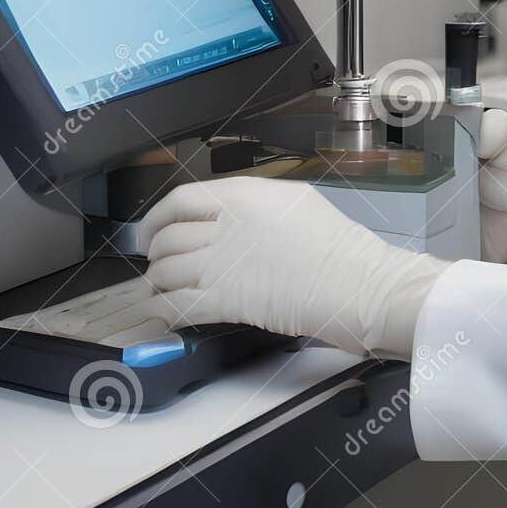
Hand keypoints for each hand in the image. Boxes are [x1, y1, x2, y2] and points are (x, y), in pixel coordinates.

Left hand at [137, 176, 443, 359]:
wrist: (354, 283)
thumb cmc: (336, 244)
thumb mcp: (295, 200)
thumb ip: (253, 202)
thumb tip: (225, 213)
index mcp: (241, 196)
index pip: (179, 200)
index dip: (156, 217)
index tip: (152, 230)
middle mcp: (223, 227)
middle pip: (167, 238)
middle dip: (156, 253)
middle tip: (159, 263)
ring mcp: (220, 265)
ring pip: (165, 272)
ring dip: (158, 281)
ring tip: (163, 288)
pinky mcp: (223, 303)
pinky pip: (174, 305)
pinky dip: (162, 309)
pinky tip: (164, 311)